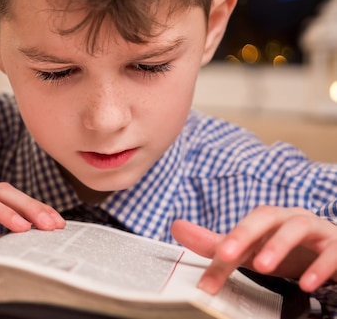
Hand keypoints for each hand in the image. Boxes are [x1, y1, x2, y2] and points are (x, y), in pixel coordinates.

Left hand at [171, 206, 336, 293]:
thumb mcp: (253, 249)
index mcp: (269, 220)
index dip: (227, 243)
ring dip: (279, 246)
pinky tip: (307, 283)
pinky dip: (320, 266)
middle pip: (267, 216)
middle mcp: (291, 219)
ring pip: (299, 228)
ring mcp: (317, 230)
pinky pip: (332, 251)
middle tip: (227, 254)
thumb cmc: (290, 249)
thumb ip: (217, 244)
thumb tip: (177, 228)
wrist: (335, 252)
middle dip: (246, 233)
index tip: (212, 263)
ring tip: (263, 266)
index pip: (243, 228)